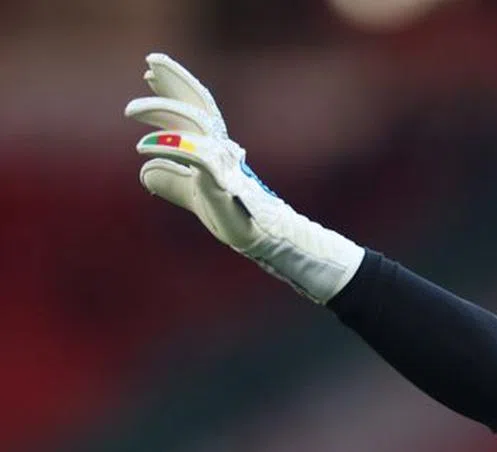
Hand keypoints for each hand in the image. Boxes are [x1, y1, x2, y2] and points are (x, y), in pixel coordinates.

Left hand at [125, 53, 363, 302]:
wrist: (259, 237)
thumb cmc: (231, 215)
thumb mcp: (192, 194)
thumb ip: (171, 179)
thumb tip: (147, 170)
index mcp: (215, 147)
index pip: (194, 109)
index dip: (174, 89)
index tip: (150, 74)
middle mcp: (221, 147)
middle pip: (199, 104)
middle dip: (177, 81)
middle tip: (151, 62)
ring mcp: (223, 162)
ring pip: (197, 122)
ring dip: (164, 110)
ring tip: (132, 111)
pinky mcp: (221, 181)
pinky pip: (195, 156)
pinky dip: (168, 147)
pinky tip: (144, 146)